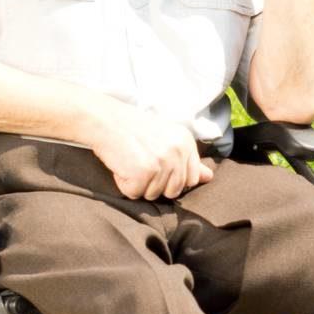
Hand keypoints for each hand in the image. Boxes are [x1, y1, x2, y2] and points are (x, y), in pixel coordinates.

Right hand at [88, 102, 211, 200]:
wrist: (104, 120)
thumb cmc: (132, 129)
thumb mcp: (166, 138)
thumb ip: (188, 160)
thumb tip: (209, 177)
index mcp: (186, 142)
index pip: (191, 178)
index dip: (172, 178)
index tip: (156, 164)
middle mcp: (178, 152)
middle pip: (174, 191)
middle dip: (155, 184)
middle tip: (140, 162)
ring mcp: (161, 162)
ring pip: (153, 194)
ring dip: (138, 184)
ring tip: (130, 161)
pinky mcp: (143, 172)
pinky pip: (135, 193)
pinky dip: (124, 184)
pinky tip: (121, 165)